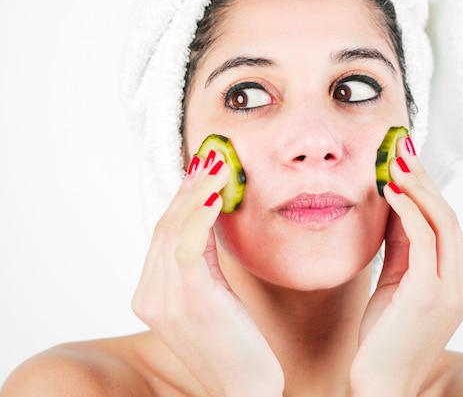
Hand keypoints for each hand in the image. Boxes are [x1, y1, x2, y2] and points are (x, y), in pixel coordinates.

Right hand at [132, 152, 283, 396]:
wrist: (245, 389)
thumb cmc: (236, 346)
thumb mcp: (213, 300)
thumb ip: (203, 265)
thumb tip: (208, 222)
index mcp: (151, 296)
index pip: (164, 234)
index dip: (183, 199)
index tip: (202, 171)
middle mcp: (150, 296)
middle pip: (166, 226)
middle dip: (189, 187)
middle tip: (211, 156)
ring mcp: (164, 300)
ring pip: (175, 229)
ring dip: (197, 192)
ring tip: (218, 163)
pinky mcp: (190, 301)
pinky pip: (190, 245)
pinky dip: (202, 215)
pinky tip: (219, 192)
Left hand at [350, 137, 462, 396]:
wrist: (381, 381)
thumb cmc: (387, 334)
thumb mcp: (397, 280)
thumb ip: (402, 244)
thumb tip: (396, 202)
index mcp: (461, 278)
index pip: (447, 222)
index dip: (426, 189)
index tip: (405, 162)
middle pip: (448, 216)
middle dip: (423, 179)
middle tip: (399, 150)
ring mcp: (453, 287)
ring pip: (442, 222)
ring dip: (416, 187)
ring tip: (393, 162)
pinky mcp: (432, 293)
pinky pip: (423, 240)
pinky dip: (408, 210)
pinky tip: (390, 191)